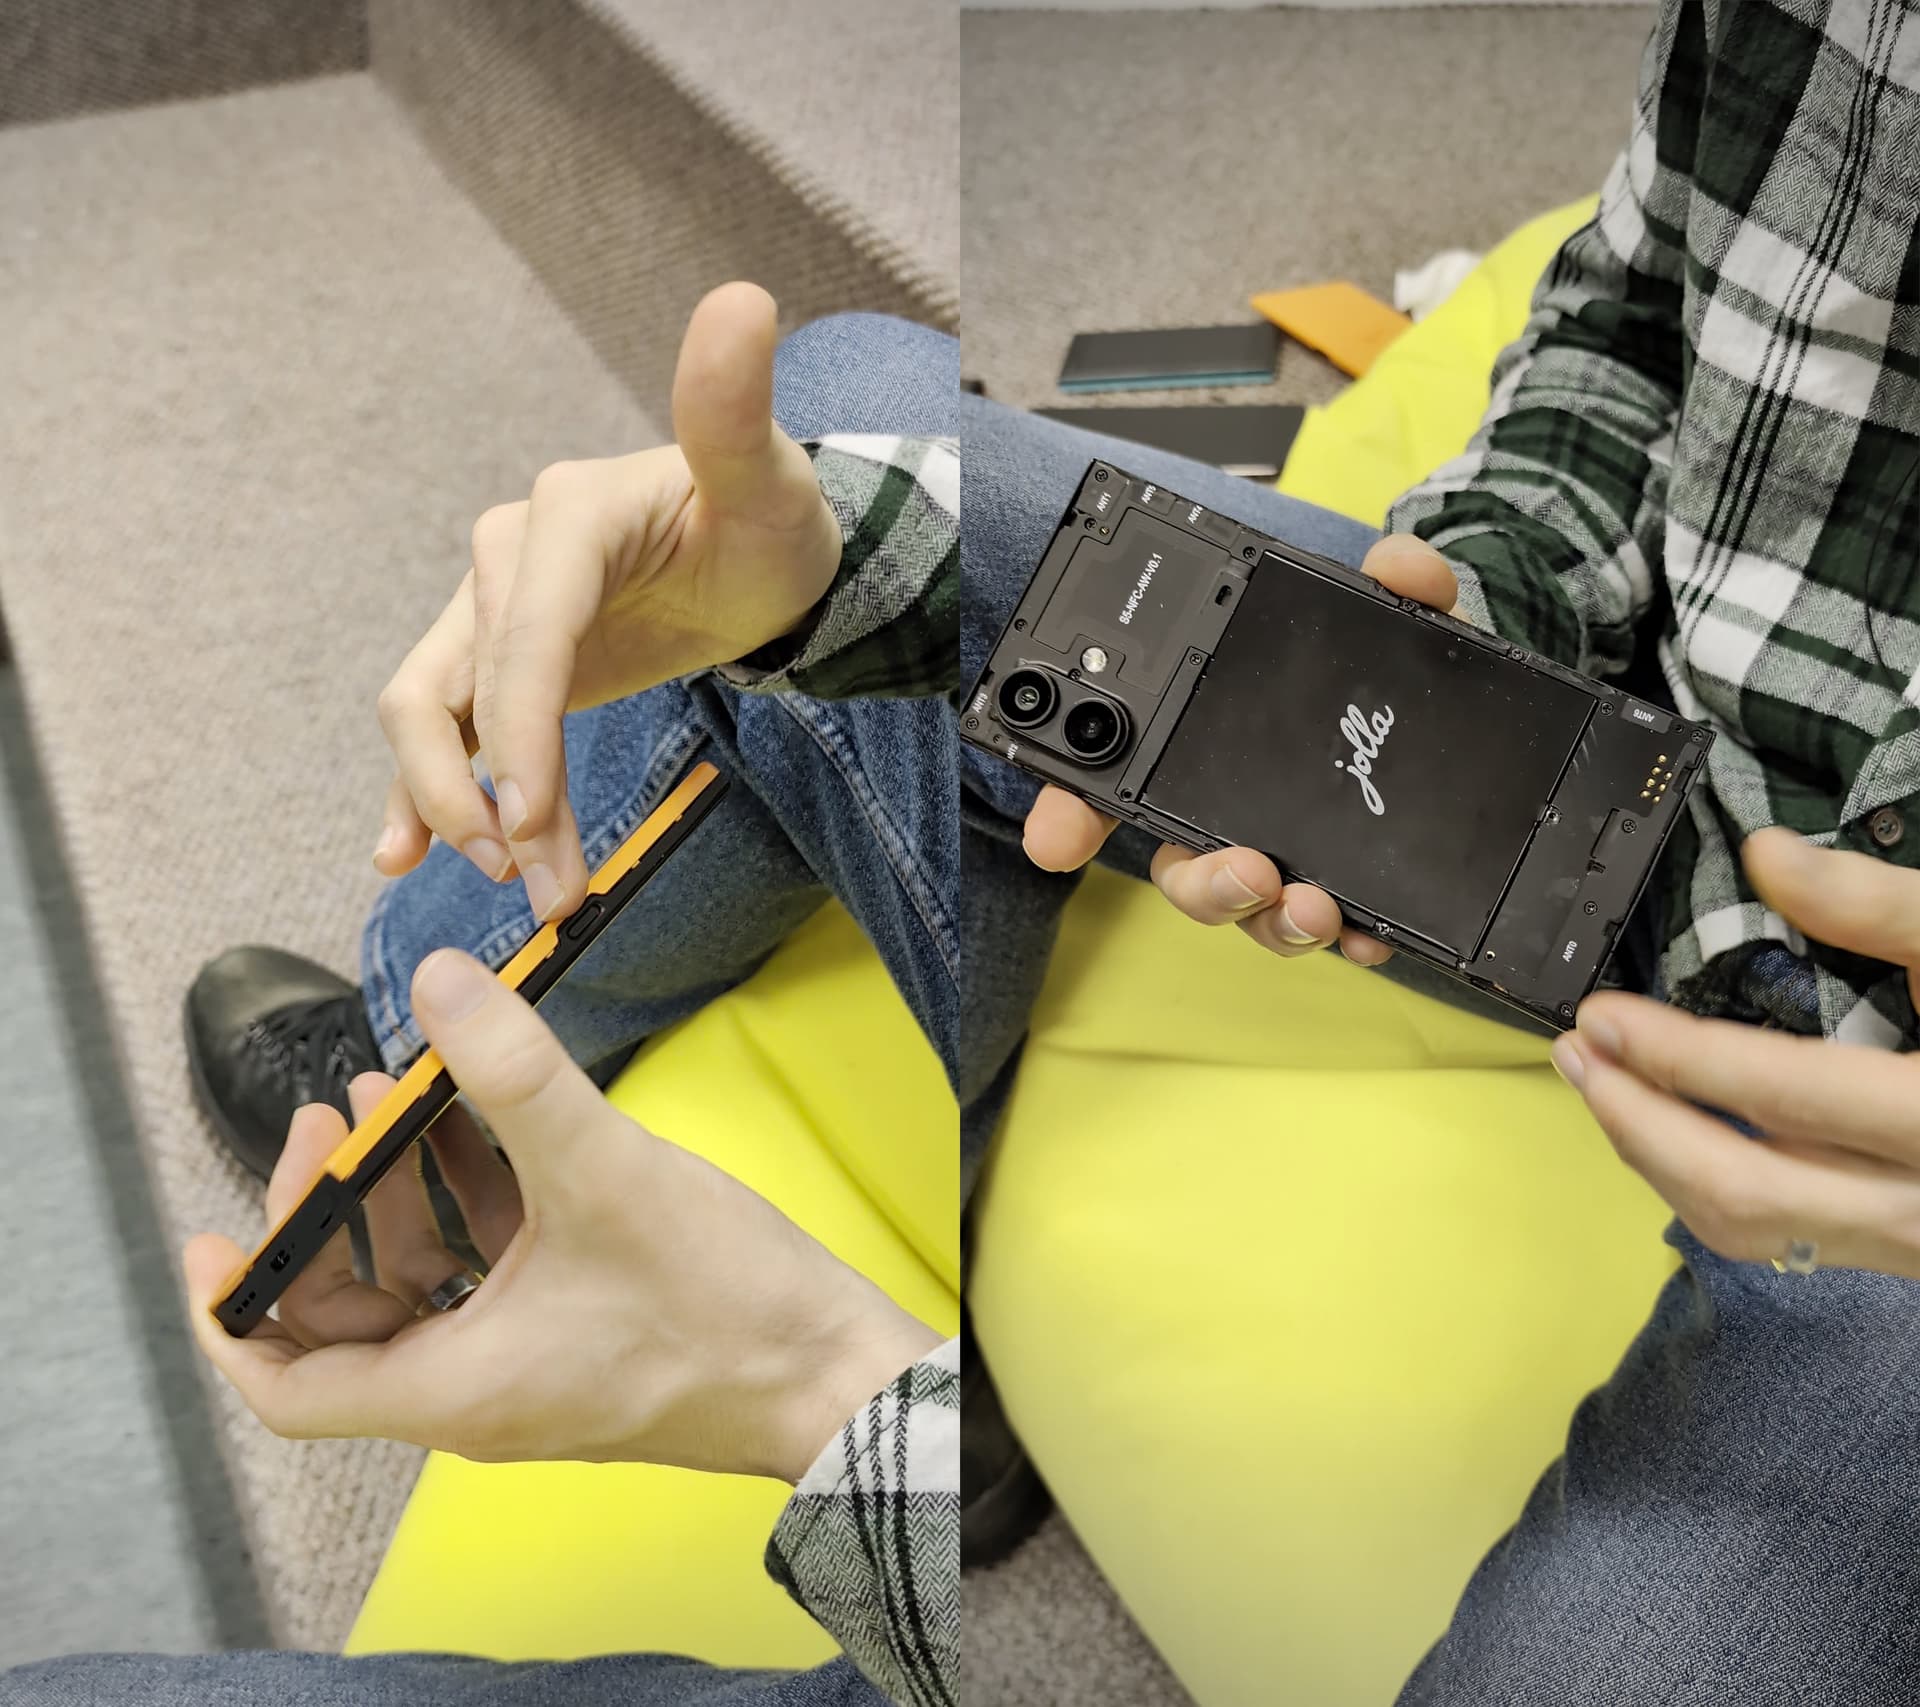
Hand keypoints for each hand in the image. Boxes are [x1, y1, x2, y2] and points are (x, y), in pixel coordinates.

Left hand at [183, 949, 939, 1480]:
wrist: (834, 1375)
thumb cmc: (723, 1308)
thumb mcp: (605, 1175)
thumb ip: (515, 1074)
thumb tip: (437, 982)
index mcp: (454, 1384)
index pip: (288, 1386)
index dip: (232, 1311)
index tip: (207, 1236)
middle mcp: (477, 1391)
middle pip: (348, 1319)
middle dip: (327, 1212)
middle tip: (331, 1116)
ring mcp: (530, 1367)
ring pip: (422, 1289)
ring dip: (402, 1198)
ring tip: (401, 1096)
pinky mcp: (580, 1337)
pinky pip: (490, 1277)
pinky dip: (470, 1208)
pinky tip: (488, 1129)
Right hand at [374, 281, 841, 921]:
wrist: (761, 551)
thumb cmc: (770, 520)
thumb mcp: (767, 478)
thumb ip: (734, 408)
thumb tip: (743, 300)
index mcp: (562, 517)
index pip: (524, 631)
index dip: (516, 727)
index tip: (530, 816)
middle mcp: (507, 559)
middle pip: (452, 685)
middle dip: (482, 791)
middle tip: (534, 877)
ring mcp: (494, 613)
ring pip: (436, 718)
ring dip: (457, 809)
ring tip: (516, 882)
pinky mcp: (501, 661)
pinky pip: (444, 728)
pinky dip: (421, 794)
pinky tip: (403, 856)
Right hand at [1022, 533, 1458, 966]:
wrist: (1468, 736)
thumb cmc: (1391, 676)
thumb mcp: (1396, 623)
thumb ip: (1395, 583)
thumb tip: (1399, 568)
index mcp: (1209, 753)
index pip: (1119, 789)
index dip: (1072, 818)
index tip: (1057, 842)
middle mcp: (1234, 816)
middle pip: (1188, 873)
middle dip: (1207, 886)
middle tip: (1248, 870)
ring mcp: (1290, 860)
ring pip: (1256, 911)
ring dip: (1274, 922)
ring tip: (1312, 905)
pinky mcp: (1352, 891)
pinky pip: (1337, 928)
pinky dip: (1353, 936)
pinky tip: (1370, 932)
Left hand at [1553, 827, 1919, 1279]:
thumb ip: (1883, 906)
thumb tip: (1766, 856)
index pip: (1785, 1098)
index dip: (1678, 1058)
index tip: (1603, 1016)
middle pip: (1743, 1194)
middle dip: (1637, 1126)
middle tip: (1576, 1055)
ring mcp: (1915, 1246)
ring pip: (1755, 1231)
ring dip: (1659, 1160)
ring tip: (1602, 1086)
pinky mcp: (1905, 1250)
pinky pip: (1786, 1236)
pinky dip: (1711, 1185)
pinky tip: (1675, 1130)